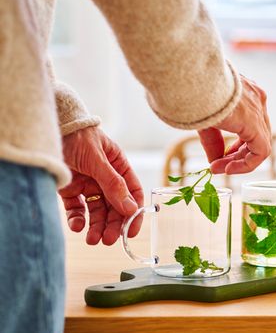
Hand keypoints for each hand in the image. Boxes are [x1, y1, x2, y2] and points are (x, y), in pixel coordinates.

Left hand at [59, 127, 143, 244]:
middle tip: (108, 240)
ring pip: (97, 211)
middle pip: (115, 206)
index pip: (133, 193)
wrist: (50, 127)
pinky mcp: (70, 190)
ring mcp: (88, 184)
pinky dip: (78, 219)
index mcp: (119, 167)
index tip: (131, 231)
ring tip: (92, 239)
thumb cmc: (78, 136)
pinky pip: (77, 209)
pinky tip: (77, 226)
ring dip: (97, 226)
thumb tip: (131, 208)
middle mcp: (106, 178)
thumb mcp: (98, 160)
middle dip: (113, 224)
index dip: (134, 213)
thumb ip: (113, 184)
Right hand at [199, 75, 270, 173]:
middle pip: (256, 136)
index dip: (235, 147)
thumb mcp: (204, 117)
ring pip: (260, 145)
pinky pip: (261, 151)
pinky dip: (246, 164)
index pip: (250, 125)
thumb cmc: (191, 90)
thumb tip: (214, 163)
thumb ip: (213, 141)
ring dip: (240, 162)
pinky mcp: (255, 121)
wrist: (190, 78)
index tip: (218, 158)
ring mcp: (258, 109)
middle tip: (217, 166)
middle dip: (236, 155)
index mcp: (246, 92)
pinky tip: (229, 169)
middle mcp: (256, 99)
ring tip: (219, 169)